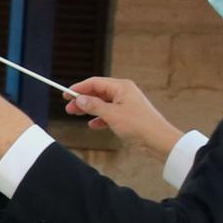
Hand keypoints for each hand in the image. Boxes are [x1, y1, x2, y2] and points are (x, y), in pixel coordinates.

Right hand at [62, 75, 181, 158]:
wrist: (158, 140)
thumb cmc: (139, 125)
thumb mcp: (112, 114)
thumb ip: (94, 106)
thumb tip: (80, 99)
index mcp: (121, 87)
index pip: (95, 83)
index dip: (79, 88)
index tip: (65, 94)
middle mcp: (124, 93)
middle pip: (97, 92)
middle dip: (82, 99)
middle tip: (68, 107)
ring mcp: (126, 104)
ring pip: (102, 103)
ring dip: (89, 109)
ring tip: (76, 114)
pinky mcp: (127, 115)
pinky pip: (109, 113)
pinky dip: (100, 118)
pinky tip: (93, 124)